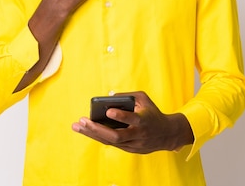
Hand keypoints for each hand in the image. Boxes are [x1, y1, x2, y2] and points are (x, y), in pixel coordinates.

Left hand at [72, 91, 193, 153]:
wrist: (167, 134)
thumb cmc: (152, 113)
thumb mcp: (144, 99)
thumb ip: (128, 95)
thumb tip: (109, 96)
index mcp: (143, 120)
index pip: (132, 119)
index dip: (121, 116)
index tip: (109, 111)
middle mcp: (138, 135)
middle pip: (116, 136)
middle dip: (97, 128)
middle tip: (83, 120)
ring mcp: (133, 145)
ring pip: (110, 142)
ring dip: (92, 134)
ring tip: (77, 126)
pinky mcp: (129, 149)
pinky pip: (110, 144)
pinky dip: (97, 137)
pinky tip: (85, 130)